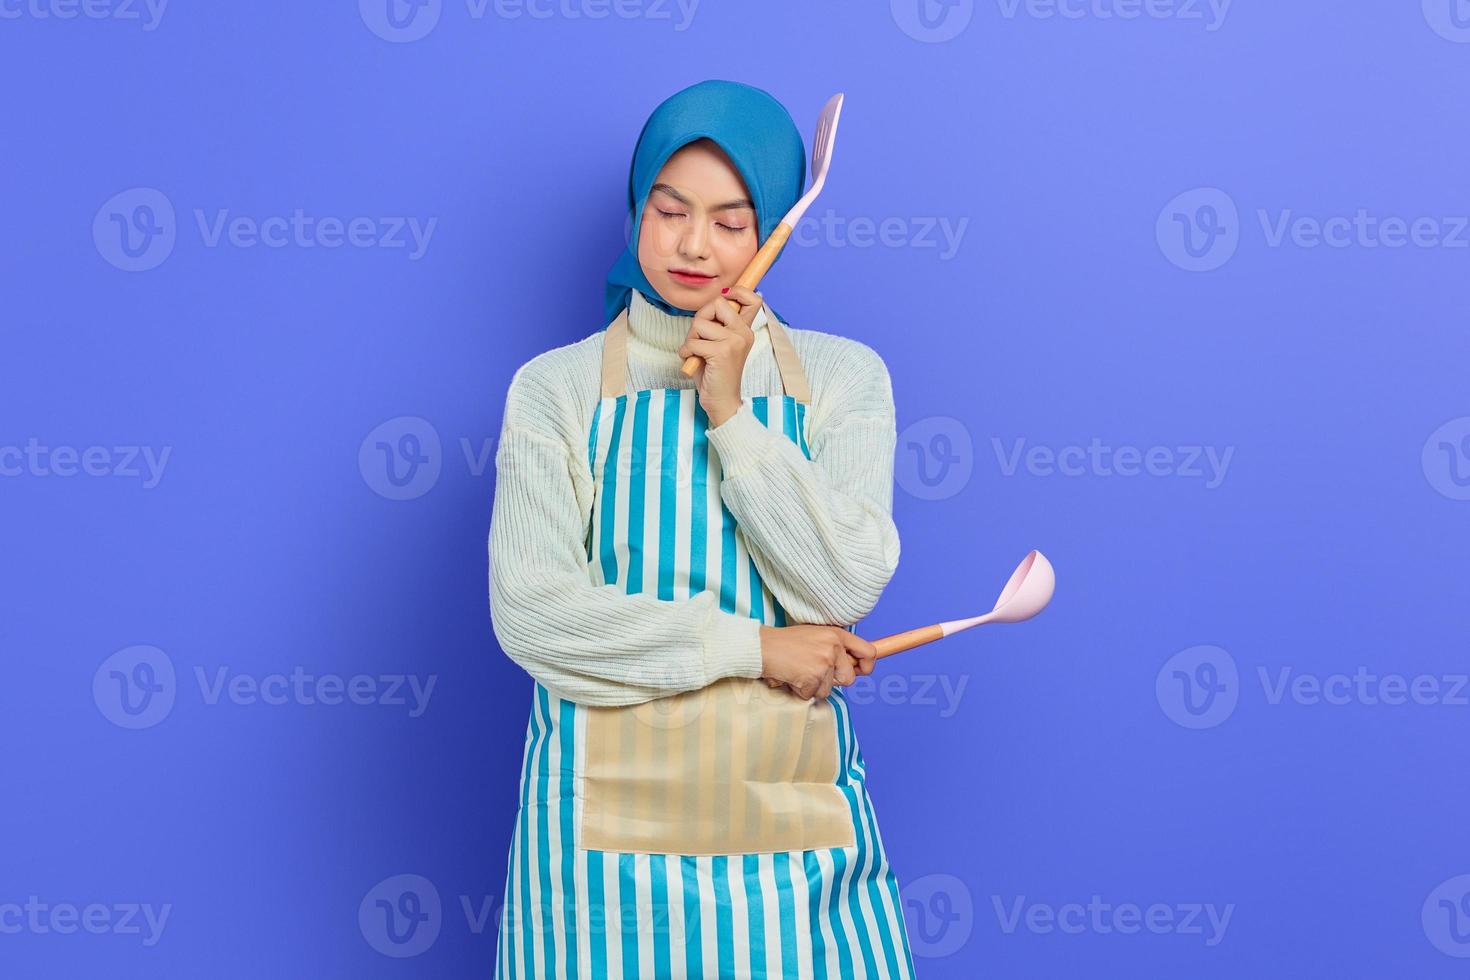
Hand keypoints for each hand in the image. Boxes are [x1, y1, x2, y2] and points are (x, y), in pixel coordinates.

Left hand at [676, 285, 762, 427]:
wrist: (722, 402)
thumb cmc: (716, 374)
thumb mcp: (718, 344)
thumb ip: (716, 325)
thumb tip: (709, 305)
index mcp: (745, 330)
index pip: (753, 299)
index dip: (737, 291)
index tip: (725, 296)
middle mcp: (743, 333)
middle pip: (717, 303)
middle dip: (700, 318)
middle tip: (699, 338)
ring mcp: (734, 342)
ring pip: (700, 323)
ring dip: (691, 339)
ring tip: (697, 353)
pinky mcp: (721, 352)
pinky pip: (693, 342)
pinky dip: (686, 352)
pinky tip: (693, 361)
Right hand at [758, 624, 876, 700]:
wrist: (762, 647)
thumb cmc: (785, 642)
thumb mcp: (815, 635)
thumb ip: (833, 647)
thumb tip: (850, 667)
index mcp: (836, 634)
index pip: (868, 651)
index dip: (868, 666)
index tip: (860, 671)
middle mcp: (833, 646)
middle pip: (848, 678)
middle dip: (832, 681)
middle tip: (813, 672)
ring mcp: (824, 662)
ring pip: (828, 689)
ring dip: (812, 686)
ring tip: (797, 671)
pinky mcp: (813, 676)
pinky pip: (812, 694)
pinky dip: (800, 690)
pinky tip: (791, 676)